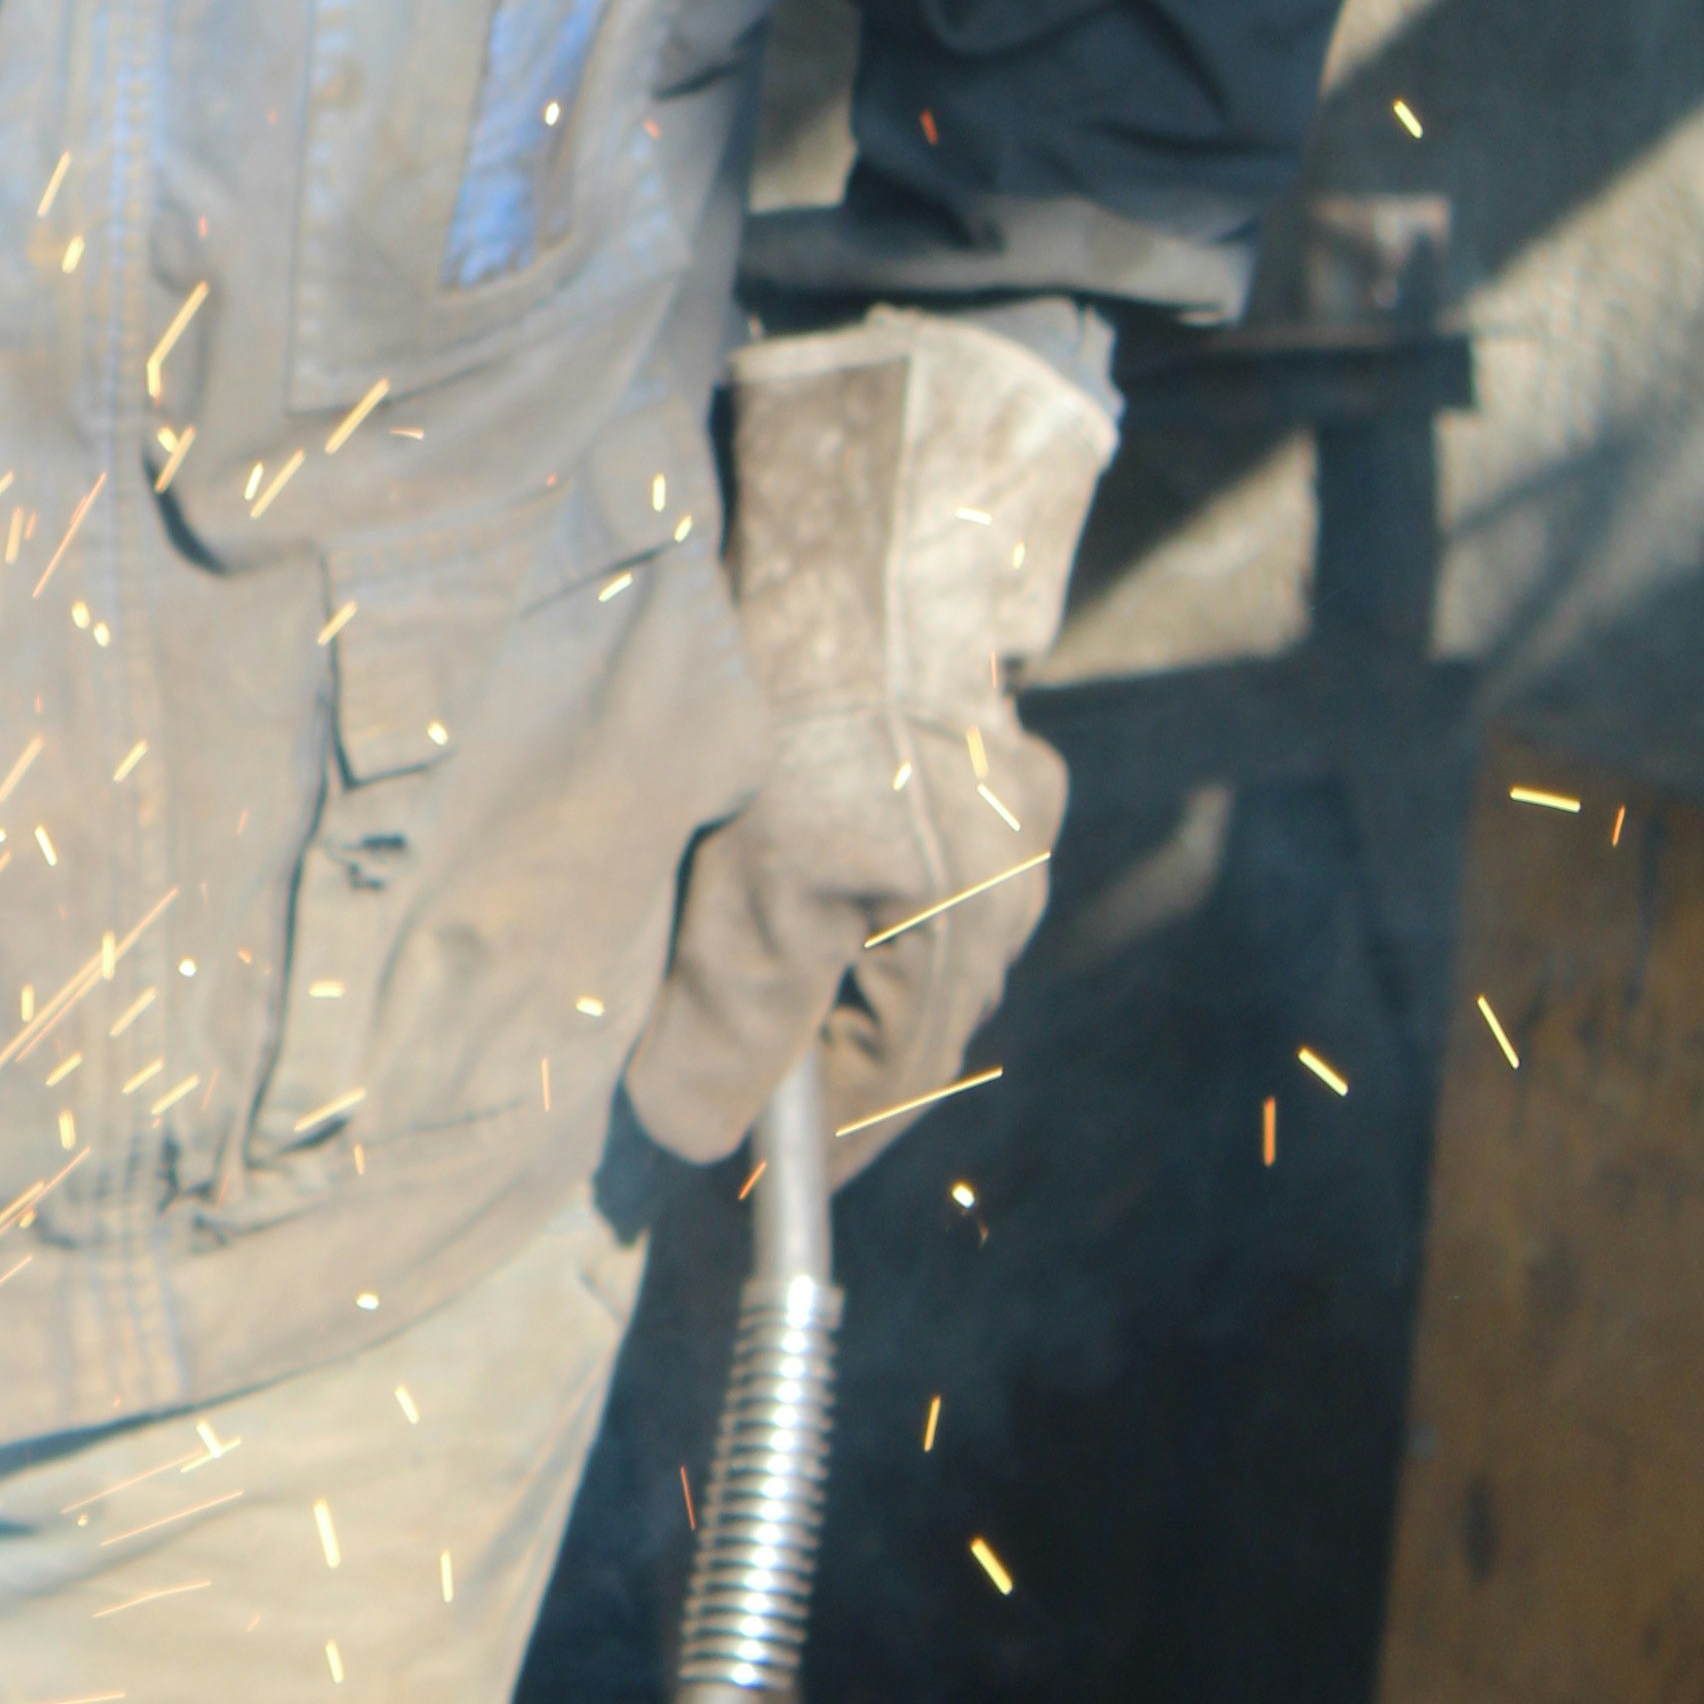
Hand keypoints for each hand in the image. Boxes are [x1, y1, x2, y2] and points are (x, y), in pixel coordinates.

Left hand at [628, 305, 1113, 1170]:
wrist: (879, 532)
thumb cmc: (818, 711)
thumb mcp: (758, 880)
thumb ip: (735, 1015)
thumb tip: (699, 1135)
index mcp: (963, 938)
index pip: (896, 1087)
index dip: (822, 1140)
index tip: (751, 1170)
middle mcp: (1005, 884)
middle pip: (900, 1007)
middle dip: (813, 1038)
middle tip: (711, 1049)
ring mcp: (1003, 806)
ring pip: (899, 920)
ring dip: (822, 945)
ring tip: (729, 927)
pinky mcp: (975, 739)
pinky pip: (904, 841)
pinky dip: (837, 862)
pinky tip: (778, 818)